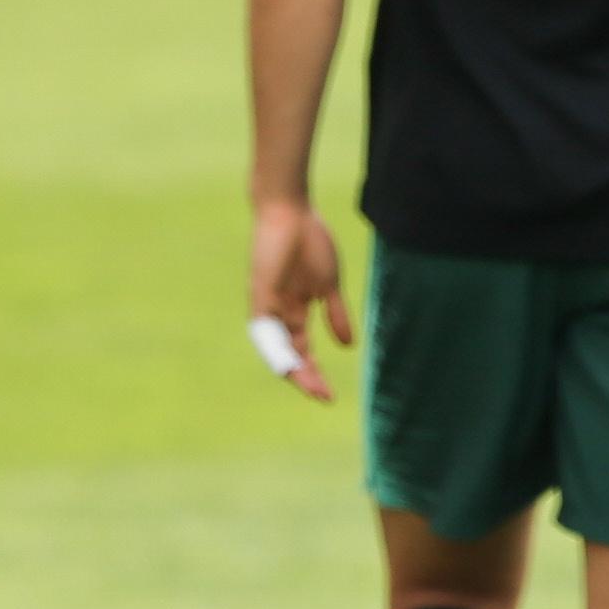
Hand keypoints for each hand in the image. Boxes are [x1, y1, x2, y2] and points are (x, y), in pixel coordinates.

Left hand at [249, 197, 352, 401]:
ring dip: (293, 370)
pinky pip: (264, 330)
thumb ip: (336, 314)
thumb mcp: (330, 285)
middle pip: (289, 355)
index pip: (302, 351)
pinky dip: (276, 349)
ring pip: (276, 348)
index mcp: (294, 312)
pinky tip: (289, 364)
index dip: (315, 373)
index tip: (331, 395)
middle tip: (325, 397)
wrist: (292, 211)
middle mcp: (278, 314)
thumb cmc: (310, 241)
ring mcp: (268, 306)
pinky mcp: (260, 295)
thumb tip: (348, 346)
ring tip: (310, 387)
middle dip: (306, 378)